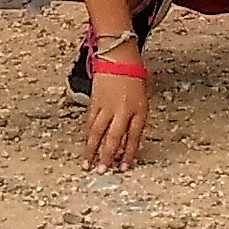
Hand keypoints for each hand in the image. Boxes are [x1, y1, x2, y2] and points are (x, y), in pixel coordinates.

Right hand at [79, 50, 149, 172]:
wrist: (118, 57)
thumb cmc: (134, 79)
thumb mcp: (142, 101)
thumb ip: (136, 121)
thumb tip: (127, 143)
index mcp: (138, 110)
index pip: (133, 138)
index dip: (129, 154)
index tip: (124, 168)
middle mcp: (122, 110)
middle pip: (113, 137)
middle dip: (107, 156)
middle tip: (102, 171)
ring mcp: (106, 106)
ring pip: (97, 132)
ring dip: (92, 150)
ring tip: (87, 164)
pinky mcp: (95, 101)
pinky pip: (90, 122)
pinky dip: (87, 135)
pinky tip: (85, 145)